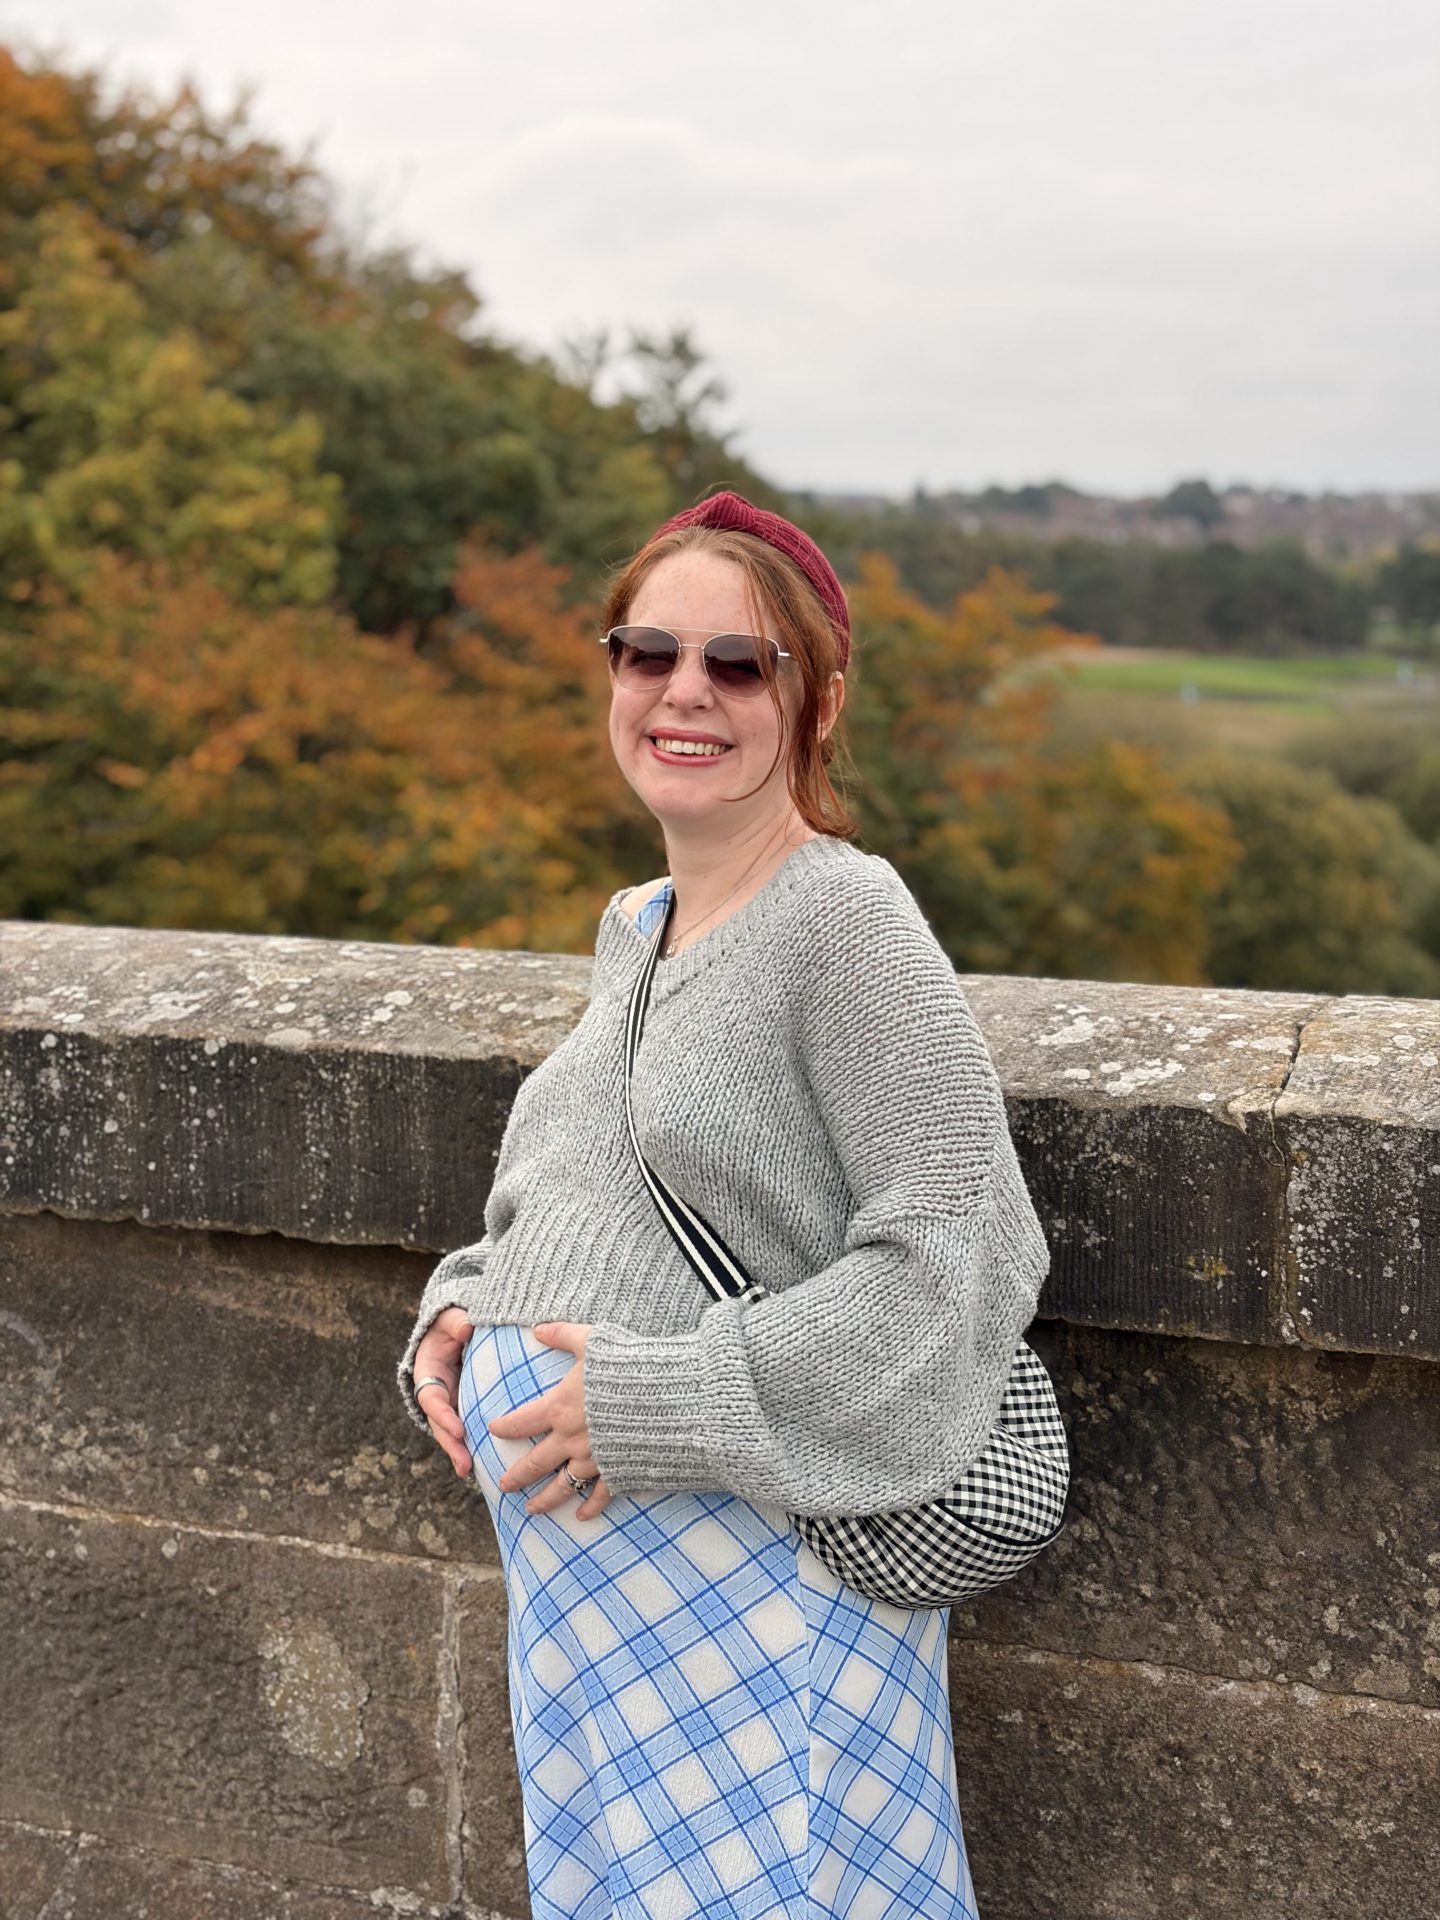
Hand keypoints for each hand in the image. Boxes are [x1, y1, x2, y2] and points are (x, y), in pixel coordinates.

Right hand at [413, 1306, 475, 1476]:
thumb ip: (456, 1323)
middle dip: (450, 1444)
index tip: (458, 1428)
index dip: (443, 1415)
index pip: (433, 1398)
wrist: (456, 1328)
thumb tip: (467, 1328)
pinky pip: (467, 1428)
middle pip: (439, 1423)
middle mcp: (435, 1392)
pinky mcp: (463, 1407)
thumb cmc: (451, 1323)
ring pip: (451, 1432)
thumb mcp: (451, 1319)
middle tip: (464, 1464)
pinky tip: (484, 1464)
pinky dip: (472, 1445)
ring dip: (460, 1451)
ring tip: (470, 1471)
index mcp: (427, 1373)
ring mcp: (449, 1402)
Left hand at [487, 1322, 614, 1521]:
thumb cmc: (627, 1367)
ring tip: (531, 1510)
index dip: (505, 1426)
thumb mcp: (592, 1341)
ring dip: (545, 1500)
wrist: (666, 1400)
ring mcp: (594, 1460)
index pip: (522, 1421)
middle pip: (536, 1463)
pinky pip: (600, 1495)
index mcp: (560, 1408)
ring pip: (562, 1486)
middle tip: (503, 1486)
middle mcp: (571, 1440)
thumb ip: (562, 1335)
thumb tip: (538, 1328)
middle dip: (517, 1476)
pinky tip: (582, 1516)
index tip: (494, 1430)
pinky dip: (590, 1507)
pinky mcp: (619, 1472)